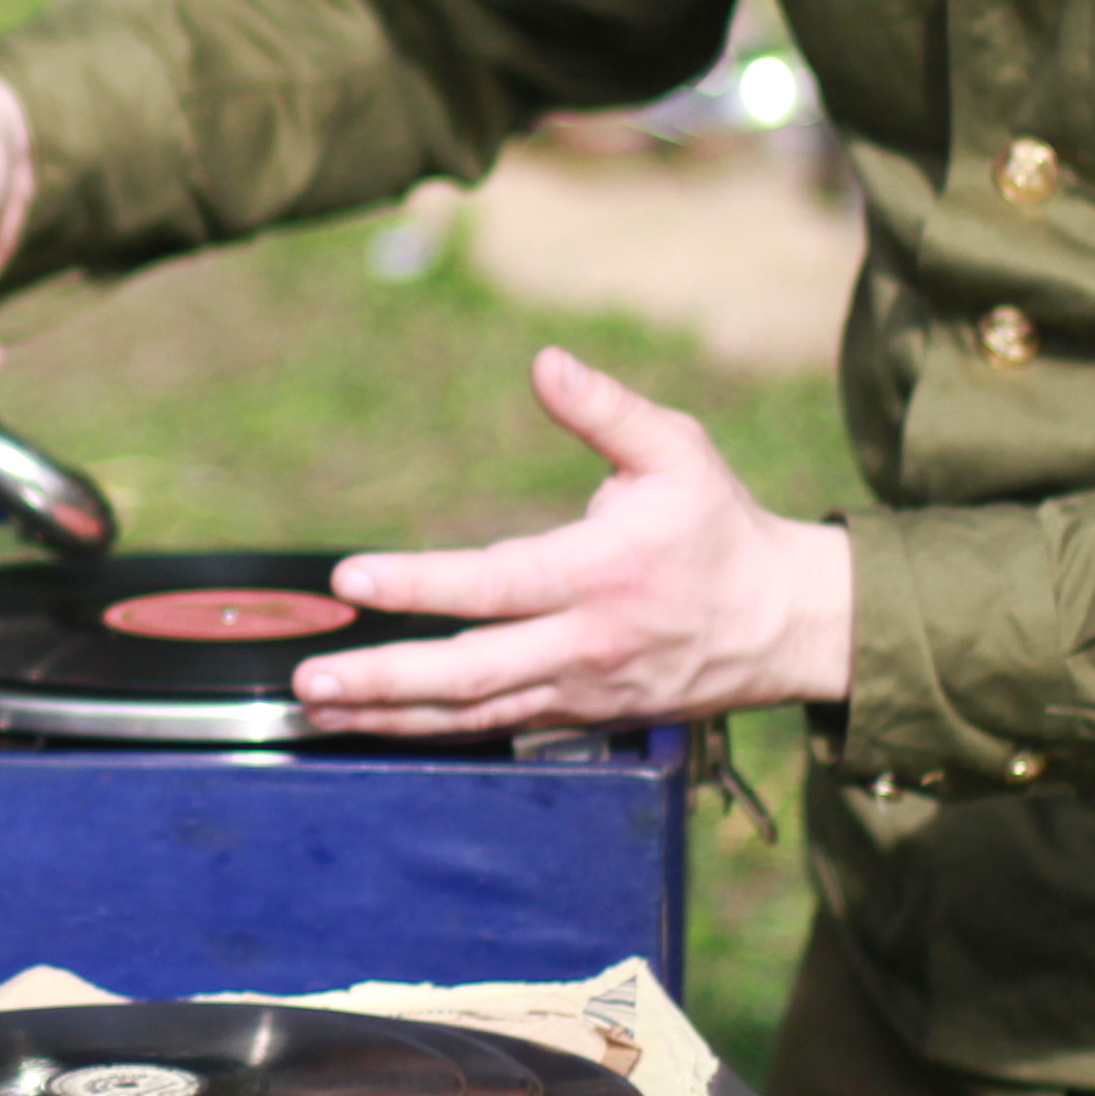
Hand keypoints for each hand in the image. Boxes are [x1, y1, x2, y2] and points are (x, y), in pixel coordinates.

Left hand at [301, 348, 855, 736]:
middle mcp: (585, 642)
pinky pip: (494, 729)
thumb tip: (544, 364)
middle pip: (471, 672)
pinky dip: (430, 731)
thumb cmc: (719, 527)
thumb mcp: (677, 451)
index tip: (352, 577)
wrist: (785, 625)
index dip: (420, 583)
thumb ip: (606, 409)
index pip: (496, 584)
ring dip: (391, 716)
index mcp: (602, 573)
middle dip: (385, 677)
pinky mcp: (579, 715)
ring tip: (317, 711)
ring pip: (474, 715)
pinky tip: (375, 726)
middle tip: (309, 679)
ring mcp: (580, 690)